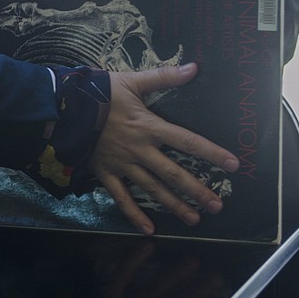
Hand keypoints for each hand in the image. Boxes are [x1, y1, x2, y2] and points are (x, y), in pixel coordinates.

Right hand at [92, 64, 239, 234]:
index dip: (211, 153)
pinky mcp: (105, 172)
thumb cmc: (99, 93)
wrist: (65, 107)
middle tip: (217, 205)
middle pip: (173, 173)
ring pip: (152, 188)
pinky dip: (134, 214)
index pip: (187, 141)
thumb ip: (164, 77)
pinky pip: (121, 197)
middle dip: (197, 190)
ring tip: (194, 219)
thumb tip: (194, 68)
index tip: (233, 165)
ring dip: (174, 205)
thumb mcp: (132, 81)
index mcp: (149, 126)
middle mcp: (139, 149)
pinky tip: (149, 229)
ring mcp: (122, 164)